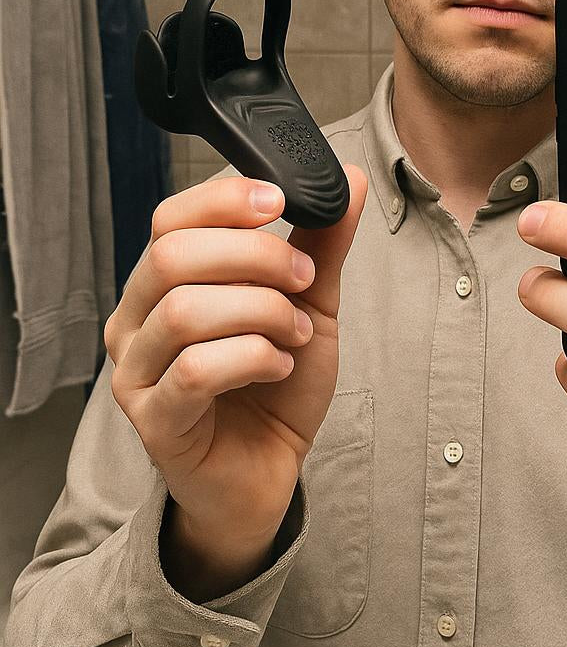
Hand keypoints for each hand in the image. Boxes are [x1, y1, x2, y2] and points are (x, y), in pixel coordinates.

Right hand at [105, 168, 367, 543]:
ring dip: (261, 313)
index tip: (280, 203)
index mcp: (164, 281)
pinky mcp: (154, 421)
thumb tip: (351, 177)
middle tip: (303, 281)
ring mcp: (136, 372)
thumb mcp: (310, 301)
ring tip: (296, 334)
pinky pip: (195, 372)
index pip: (170, 217)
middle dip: (256, 258)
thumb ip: (323, 243)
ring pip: (184, 312)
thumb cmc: (276, 383)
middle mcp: (135, 320)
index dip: (224, 201)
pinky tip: (279, 365)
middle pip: (173, 256)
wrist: (266, 470)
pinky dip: (253, 359)